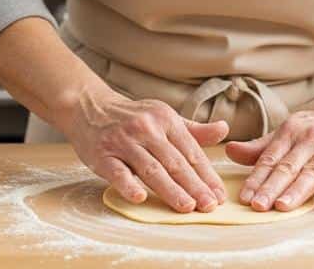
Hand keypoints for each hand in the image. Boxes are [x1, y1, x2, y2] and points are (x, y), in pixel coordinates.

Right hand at [62, 85, 230, 212]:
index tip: (219, 195)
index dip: (206, 175)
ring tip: (187, 207)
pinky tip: (140, 198)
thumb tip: (224, 130)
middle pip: (174, 162)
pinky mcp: (102, 154)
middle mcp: (146, 128)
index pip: (191, 151)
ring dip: (170, 190)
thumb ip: (193, 130)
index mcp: (165, 119)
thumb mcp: (164, 117)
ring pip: (151, 169)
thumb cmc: (133, 118)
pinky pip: (117, 172)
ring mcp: (123, 141)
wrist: (89, 107)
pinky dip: (128, 185)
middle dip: (194, 186)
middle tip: (209, 206)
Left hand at [224, 93, 313, 211]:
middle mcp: (311, 138)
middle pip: (288, 166)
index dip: (256, 178)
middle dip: (271, 187)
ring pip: (313, 171)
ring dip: (297, 189)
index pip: (270, 158)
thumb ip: (262, 146)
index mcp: (292, 131)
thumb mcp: (291, 130)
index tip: (244, 196)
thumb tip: (230, 152)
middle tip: (257, 205)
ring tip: (282, 205)